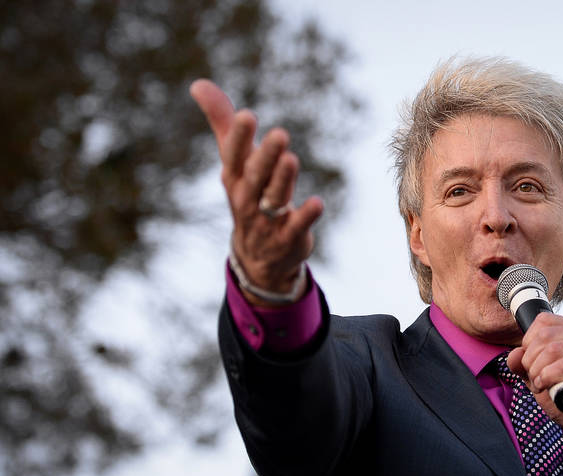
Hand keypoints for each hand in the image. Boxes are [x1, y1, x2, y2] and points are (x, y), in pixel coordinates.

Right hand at [189, 79, 322, 305]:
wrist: (258, 257)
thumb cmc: (247, 196)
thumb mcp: (234, 163)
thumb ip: (221, 123)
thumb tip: (198, 83)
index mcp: (234, 178)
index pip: (233, 156)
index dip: (238, 137)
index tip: (246, 115)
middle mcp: (247, 199)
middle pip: (255, 177)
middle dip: (265, 156)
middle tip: (281, 134)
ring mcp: (267, 221)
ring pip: (275, 199)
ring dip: (283, 181)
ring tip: (292, 160)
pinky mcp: (288, 238)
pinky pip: (297, 226)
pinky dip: (306, 216)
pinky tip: (317, 203)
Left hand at [506, 313, 562, 448]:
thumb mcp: (541, 378)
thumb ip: (524, 364)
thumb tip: (514, 354)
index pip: (544, 321)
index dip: (529, 344)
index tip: (532, 365)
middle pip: (545, 335)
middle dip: (531, 360)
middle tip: (535, 379)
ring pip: (553, 349)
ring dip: (538, 371)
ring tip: (542, 385)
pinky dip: (549, 377)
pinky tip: (548, 387)